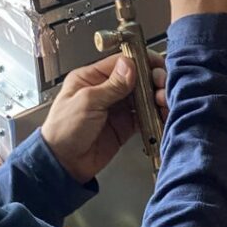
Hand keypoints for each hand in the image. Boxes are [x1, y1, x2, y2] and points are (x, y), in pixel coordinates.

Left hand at [41, 52, 166, 182]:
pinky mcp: (125, 125)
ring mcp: (117, 108)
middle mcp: (106, 90)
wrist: (64, 164)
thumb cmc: (63, 131)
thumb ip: (112, 85)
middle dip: (152, 79)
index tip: (156, 65)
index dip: (141, 62)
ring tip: (163, 101)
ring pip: (144, 96)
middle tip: (161, 85)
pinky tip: (162, 113)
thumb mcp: (87, 102)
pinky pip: (145, 116)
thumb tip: (130, 65)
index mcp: (91, 78)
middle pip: (137, 77)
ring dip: (156, 96)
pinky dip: (155, 114)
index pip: (121, 62)